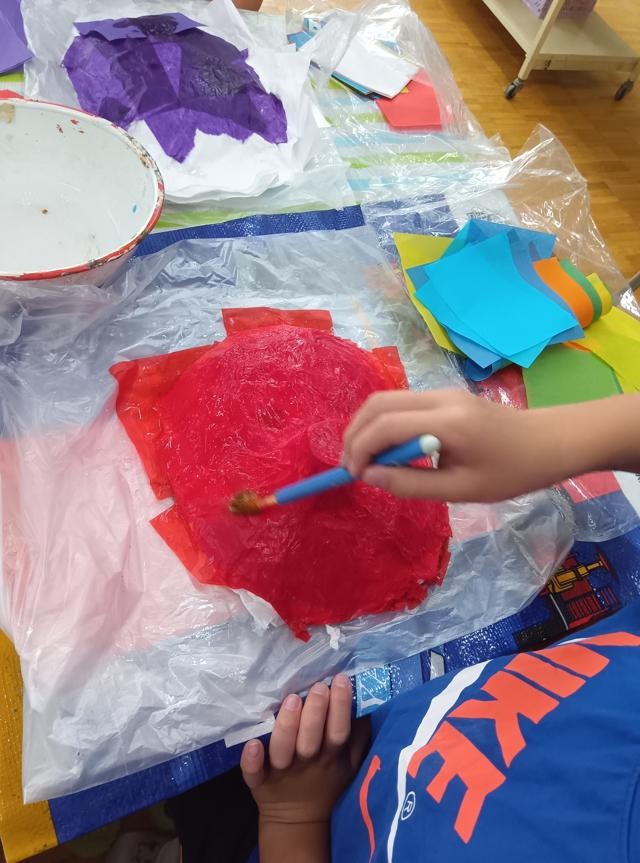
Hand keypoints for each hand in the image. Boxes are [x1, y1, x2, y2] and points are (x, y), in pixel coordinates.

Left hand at [240, 675, 367, 826]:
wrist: (297, 822)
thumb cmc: (325, 781)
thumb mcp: (349, 764)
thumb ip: (358, 736)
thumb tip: (369, 701)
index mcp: (330, 757)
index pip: (338, 731)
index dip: (341, 706)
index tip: (341, 679)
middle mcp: (307, 763)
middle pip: (312, 738)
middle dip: (317, 712)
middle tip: (318, 687)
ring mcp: (282, 773)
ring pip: (284, 751)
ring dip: (288, 726)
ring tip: (292, 700)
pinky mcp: (259, 783)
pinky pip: (254, 774)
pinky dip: (252, 761)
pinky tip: (253, 743)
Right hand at [342, 388, 576, 502]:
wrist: (548, 442)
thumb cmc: (511, 472)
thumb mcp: (461, 490)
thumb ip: (411, 484)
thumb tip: (369, 476)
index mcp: (447, 422)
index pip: (386, 425)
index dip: (361, 449)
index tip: (354, 476)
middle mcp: (439, 397)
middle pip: (378, 404)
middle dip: (355, 434)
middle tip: (350, 466)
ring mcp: (442, 392)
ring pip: (386, 400)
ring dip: (367, 427)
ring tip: (364, 460)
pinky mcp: (444, 396)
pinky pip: (402, 404)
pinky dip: (384, 423)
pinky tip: (388, 450)